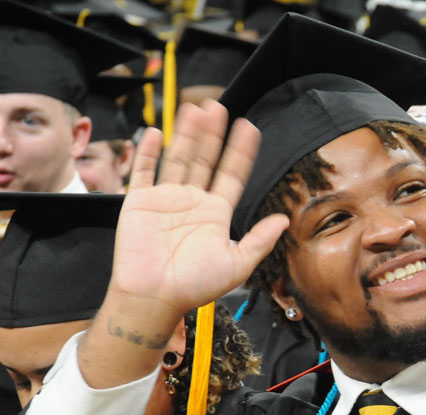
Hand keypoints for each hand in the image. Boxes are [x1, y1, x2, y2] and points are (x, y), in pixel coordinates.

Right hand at [77, 101, 288, 389]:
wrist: (155, 297)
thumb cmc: (196, 286)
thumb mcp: (238, 263)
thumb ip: (260, 239)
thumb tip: (285, 219)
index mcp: (216, 214)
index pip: (232, 175)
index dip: (241, 152)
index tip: (250, 128)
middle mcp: (193, 202)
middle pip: (205, 160)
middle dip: (213, 134)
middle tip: (220, 106)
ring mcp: (166, 199)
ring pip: (179, 159)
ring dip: (187, 134)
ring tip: (196, 109)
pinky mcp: (140, 202)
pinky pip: (145, 172)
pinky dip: (149, 152)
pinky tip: (158, 132)